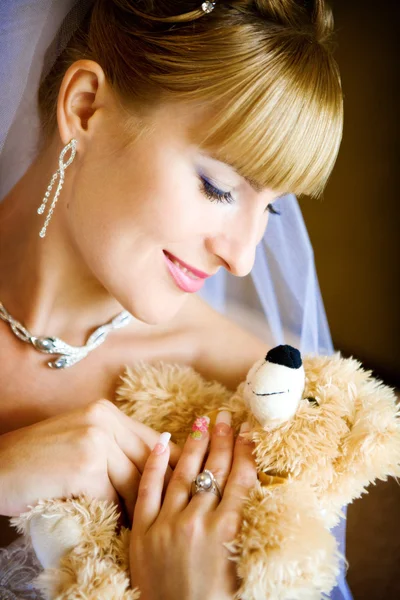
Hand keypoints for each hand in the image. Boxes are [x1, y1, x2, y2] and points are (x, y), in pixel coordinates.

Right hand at [0, 399, 180, 519]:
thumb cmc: (38, 459)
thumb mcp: (80, 437)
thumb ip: (116, 444)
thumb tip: (160, 460)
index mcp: (105, 411)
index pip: (154, 439)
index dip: (174, 463)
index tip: (191, 482)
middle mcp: (103, 421)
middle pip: (150, 461)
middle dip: (165, 488)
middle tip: (179, 510)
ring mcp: (95, 443)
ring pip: (136, 483)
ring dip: (141, 508)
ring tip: (149, 526)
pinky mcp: (84, 469)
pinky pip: (111, 500)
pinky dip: (114, 517)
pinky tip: (115, 528)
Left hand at [130, 411, 256, 599]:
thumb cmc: (219, 599)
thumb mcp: (242, 563)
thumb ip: (245, 525)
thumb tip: (250, 489)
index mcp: (228, 530)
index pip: (240, 478)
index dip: (245, 451)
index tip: (247, 430)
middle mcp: (199, 521)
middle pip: (214, 469)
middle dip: (222, 439)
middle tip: (226, 415)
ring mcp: (168, 524)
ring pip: (184, 473)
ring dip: (195, 444)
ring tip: (202, 422)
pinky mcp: (143, 531)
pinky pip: (148, 489)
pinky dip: (155, 463)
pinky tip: (161, 440)